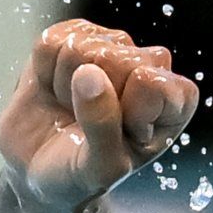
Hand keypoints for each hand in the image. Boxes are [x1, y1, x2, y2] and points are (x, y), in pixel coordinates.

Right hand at [0, 19, 198, 207]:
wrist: (39, 172)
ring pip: (80, 47)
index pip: (151, 81)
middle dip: (90, 98)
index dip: (125, 109)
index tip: (119, 135)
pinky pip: (50, 42)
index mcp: (174, 101)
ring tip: (71, 110)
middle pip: (115, 58)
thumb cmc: (80, 176)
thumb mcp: (100, 169)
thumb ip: (103, 127)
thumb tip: (89, 74)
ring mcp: (110, 47)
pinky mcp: (73, 36)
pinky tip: (55, 91)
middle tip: (85, 125)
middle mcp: (147, 66)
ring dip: (64, 86)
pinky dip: (44, 71)